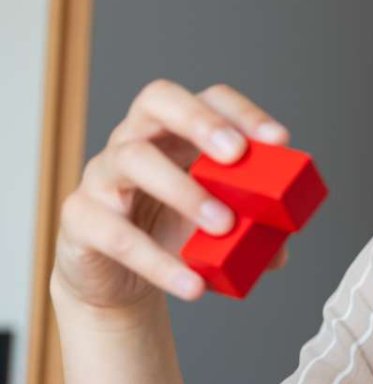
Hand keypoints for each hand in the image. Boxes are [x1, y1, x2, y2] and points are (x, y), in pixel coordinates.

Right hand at [52, 79, 291, 311]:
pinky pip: (115, 233)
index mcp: (175, 133)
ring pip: (132, 158)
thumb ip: (250, 233)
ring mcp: (103, 174)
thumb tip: (279, 247)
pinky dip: (157, 261)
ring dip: (183, 190)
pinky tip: (192, 284)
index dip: (242, 113)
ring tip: (223, 226)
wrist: (115, 282)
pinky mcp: (81, 218)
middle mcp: (135, 140)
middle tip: (237, 155)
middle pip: (158, 101)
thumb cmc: (169, 236)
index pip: (208, 99)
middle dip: (200, 121)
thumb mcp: (216, 231)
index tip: (278, 140)